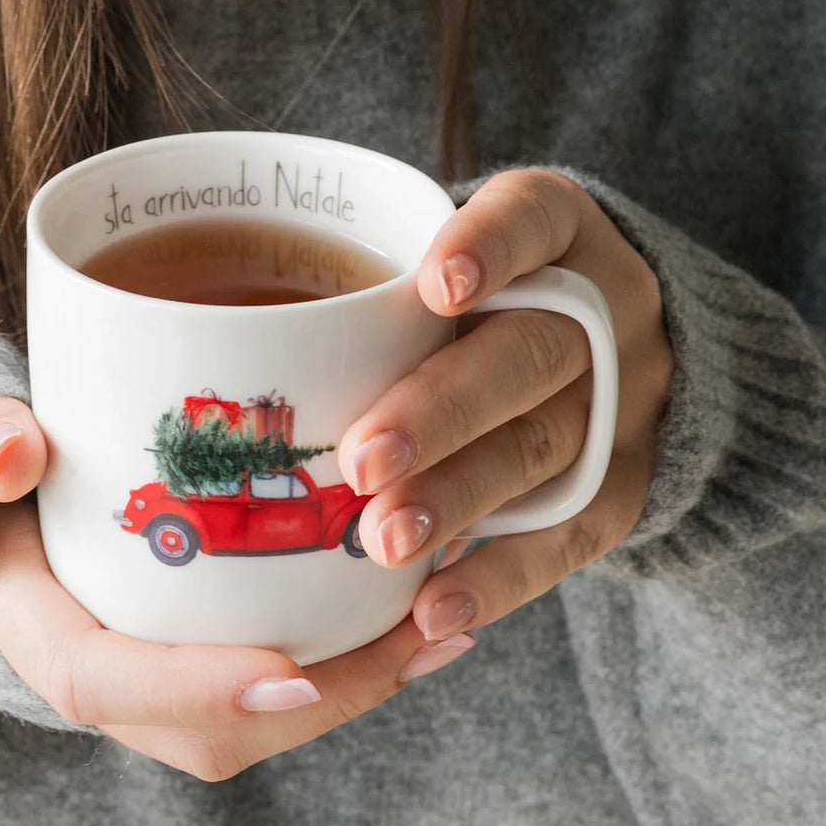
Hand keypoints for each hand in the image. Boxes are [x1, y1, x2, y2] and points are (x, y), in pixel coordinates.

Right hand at [0, 397, 473, 781]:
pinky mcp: (204, 672)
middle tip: (420, 640)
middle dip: (321, 701)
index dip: (193, 688)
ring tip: (445, 631)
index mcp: (43, 637)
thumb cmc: (3, 481)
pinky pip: (280, 694)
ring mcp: (161, 691)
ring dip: (357, 689)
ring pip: (260, 723)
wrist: (13, 527)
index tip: (293, 673)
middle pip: (211, 730)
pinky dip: (353, 668)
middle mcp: (109, 686)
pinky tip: (421, 622)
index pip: (102, 685)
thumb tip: (10, 450)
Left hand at [337, 169, 673, 641]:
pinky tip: (434, 607)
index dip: (490, 247)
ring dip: (460, 497)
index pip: (533, 218)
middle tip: (365, 463)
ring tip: (383, 542)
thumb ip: (373, 287)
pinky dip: (499, 576)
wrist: (611, 359)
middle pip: (528, 355)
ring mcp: (621, 403)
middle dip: (442, 410)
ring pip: (542, 448)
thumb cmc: (484, 303)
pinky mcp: (619, 487)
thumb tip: (204, 345)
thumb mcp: (454, 261)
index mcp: (557, 233)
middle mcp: (602, 312)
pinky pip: (568, 536)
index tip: (434, 287)